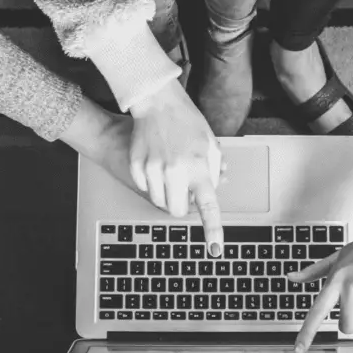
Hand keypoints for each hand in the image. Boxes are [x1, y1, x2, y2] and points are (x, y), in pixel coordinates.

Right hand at [128, 80, 224, 255]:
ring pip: (159, 202)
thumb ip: (213, 173)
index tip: (215, 249)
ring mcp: (153, 170)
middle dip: (182, 205)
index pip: (208, 207)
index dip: (212, 231)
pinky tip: (157, 163)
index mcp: (199, 168)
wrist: (157, 103)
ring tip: (172, 171)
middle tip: (185, 189)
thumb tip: (210, 193)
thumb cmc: (188, 123)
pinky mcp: (137, 167)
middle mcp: (175, 172)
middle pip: (177, 211)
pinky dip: (152, 183)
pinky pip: (145, 188)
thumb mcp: (211, 145)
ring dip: (167, 194)